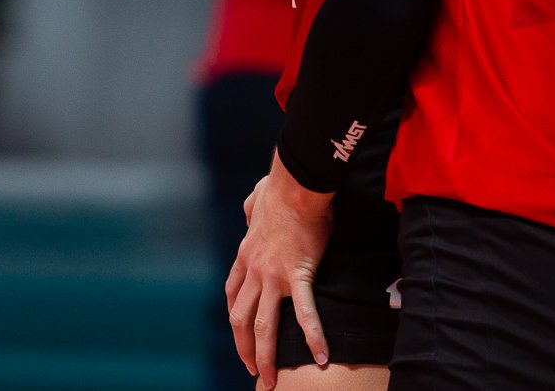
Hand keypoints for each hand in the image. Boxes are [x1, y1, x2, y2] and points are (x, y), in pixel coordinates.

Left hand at [225, 153, 333, 387]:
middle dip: (244, 348)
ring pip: (263, 325)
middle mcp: (254, 270)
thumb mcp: (258, 198)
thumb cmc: (281, 187)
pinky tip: (321, 355)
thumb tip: (253, 207)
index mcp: (245, 255)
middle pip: (241, 319)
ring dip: (265, 355)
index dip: (235, 319)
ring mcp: (273, 275)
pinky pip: (304, 311)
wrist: (296, 184)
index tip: (241, 336)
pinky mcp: (297, 274)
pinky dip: (312, 336)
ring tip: (270, 379)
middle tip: (252, 370)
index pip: (233, 295)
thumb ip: (253, 208)